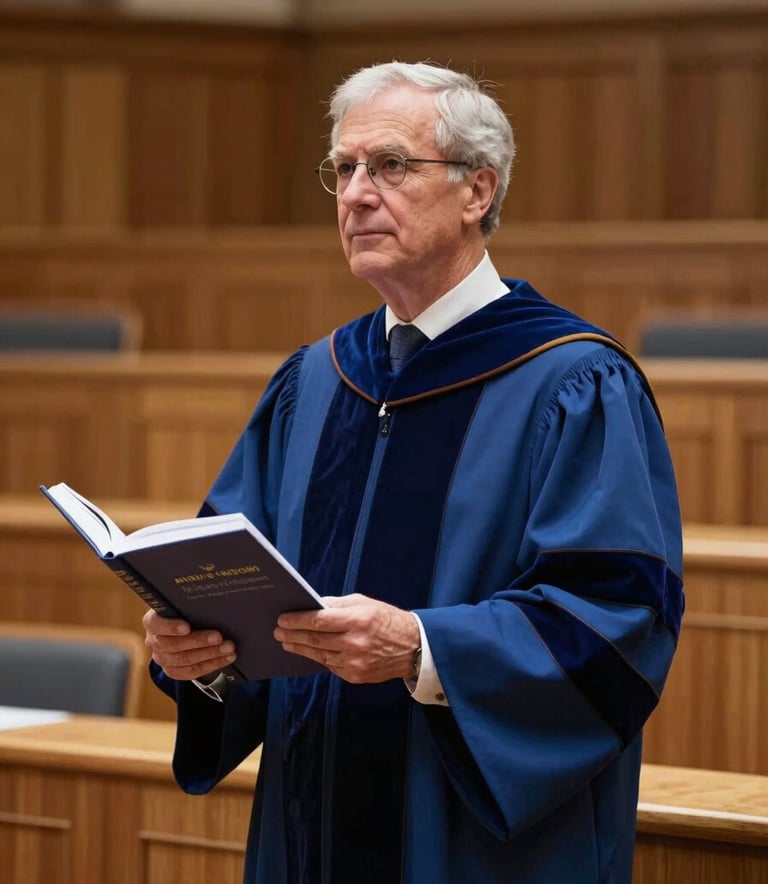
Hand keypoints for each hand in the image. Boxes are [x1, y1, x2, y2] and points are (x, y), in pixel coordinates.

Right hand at [143, 608, 236, 680]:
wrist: (180, 629)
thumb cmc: (184, 612)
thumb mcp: (183, 606)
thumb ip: (191, 606)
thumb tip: (215, 603)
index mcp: (152, 622)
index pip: (156, 624)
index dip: (170, 627)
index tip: (187, 627)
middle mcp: (154, 641)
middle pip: (174, 645)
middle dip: (199, 641)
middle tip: (219, 637)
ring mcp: (162, 658)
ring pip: (185, 660)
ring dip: (210, 654)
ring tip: (228, 648)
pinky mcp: (172, 671)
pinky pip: (192, 671)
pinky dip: (212, 665)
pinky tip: (226, 658)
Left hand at [273, 593, 419, 683]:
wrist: (412, 647)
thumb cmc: (386, 619)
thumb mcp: (364, 603)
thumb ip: (337, 605)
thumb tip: (312, 606)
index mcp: (357, 620)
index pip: (319, 620)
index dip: (297, 620)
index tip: (282, 618)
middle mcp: (354, 643)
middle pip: (315, 639)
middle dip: (293, 634)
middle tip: (278, 631)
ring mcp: (354, 662)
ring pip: (319, 655)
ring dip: (300, 648)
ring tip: (286, 642)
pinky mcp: (355, 676)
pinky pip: (330, 666)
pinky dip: (318, 657)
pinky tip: (307, 651)